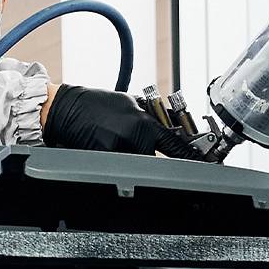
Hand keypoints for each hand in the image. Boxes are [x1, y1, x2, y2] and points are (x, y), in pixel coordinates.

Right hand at [42, 85, 189, 155]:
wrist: (67, 108)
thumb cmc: (96, 104)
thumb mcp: (130, 101)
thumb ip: (153, 115)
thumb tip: (176, 124)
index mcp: (144, 121)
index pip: (175, 145)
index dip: (189, 156)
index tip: (201, 163)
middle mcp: (135, 136)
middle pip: (156, 160)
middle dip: (151, 156)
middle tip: (135, 145)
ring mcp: (119, 149)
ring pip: (137, 165)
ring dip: (132, 158)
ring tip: (114, 141)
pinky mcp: (104, 158)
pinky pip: (119, 167)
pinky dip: (117, 160)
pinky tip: (105, 146)